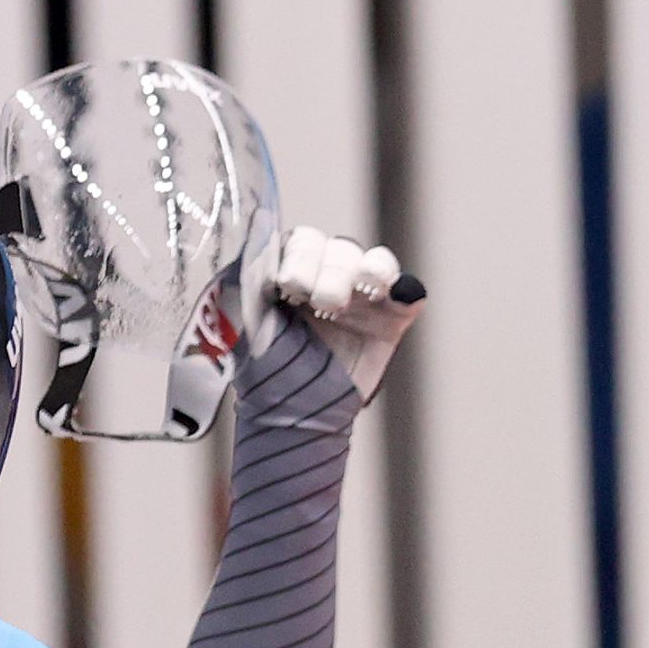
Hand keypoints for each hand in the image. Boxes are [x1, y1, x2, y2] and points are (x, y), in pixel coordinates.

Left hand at [261, 226, 423, 402]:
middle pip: (339, 248)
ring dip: (367, 271)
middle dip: (330, 272)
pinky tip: (401, 296)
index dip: (301, 257)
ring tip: (355, 298)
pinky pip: (407, 292)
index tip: (288, 286)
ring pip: (374, 262)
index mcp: (292, 270)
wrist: (292, 416)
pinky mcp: (389, 320)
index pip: (303, 243)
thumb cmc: (263, 368)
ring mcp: (362, 298)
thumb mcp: (241, 319)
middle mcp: (328, 277)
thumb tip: (256, 231)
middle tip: (323, 302)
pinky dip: (407, 290)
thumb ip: (247, 279)